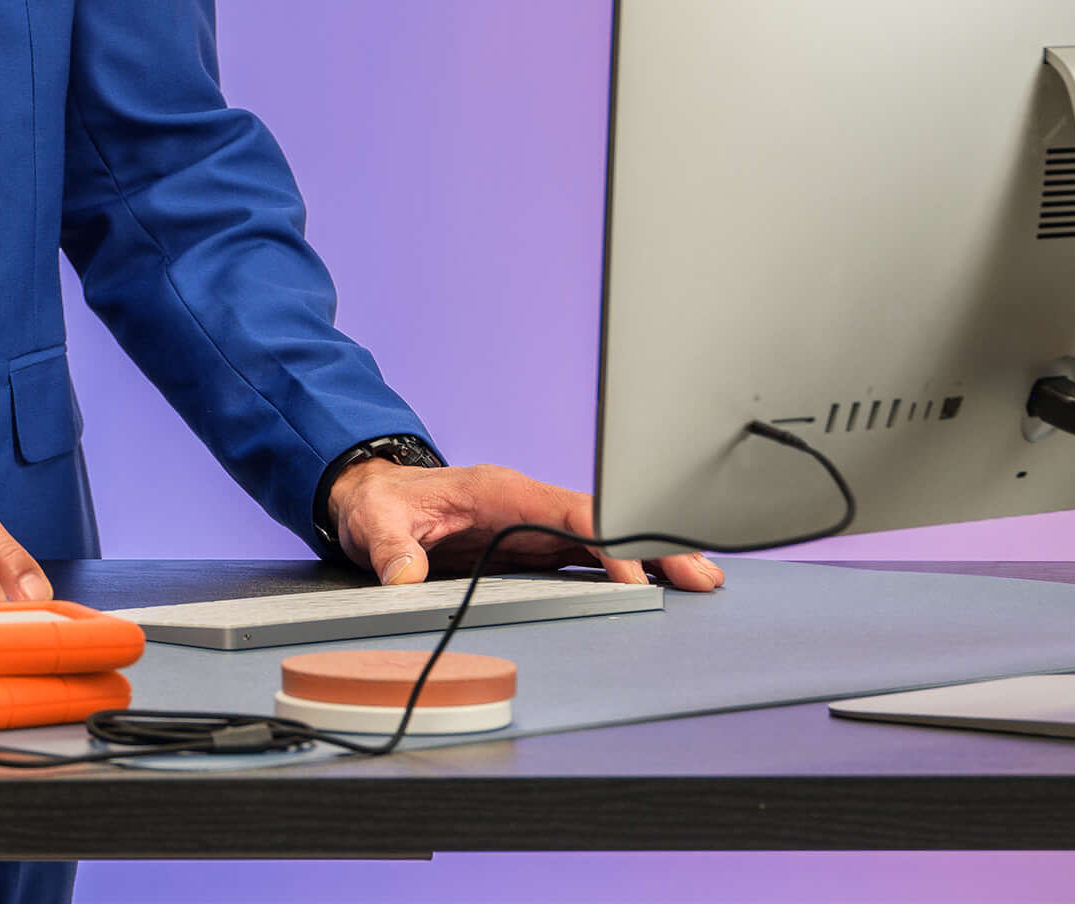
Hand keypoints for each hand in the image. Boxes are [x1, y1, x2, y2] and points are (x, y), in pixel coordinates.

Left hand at [325, 459, 725, 592]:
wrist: (371, 495)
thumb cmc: (380, 504)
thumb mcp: (375, 524)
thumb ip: (392, 550)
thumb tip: (403, 578)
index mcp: (500, 490)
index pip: (568, 512)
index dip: (606, 538)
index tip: (636, 572)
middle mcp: (527, 504)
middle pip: (602, 521)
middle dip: (653, 546)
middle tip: (703, 575)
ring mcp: (534, 524)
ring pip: (603, 537)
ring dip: (650, 558)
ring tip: (701, 582)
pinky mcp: (533, 544)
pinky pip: (588, 553)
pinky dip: (624, 568)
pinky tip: (657, 584)